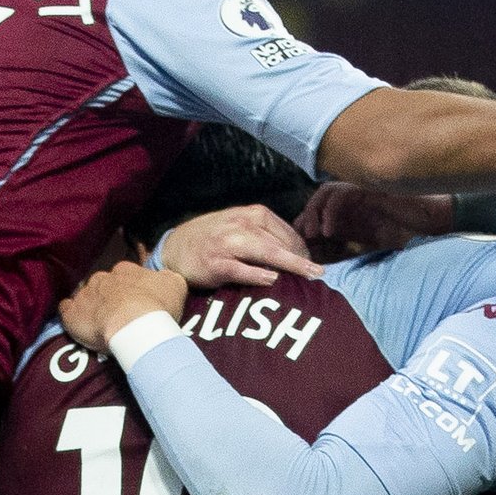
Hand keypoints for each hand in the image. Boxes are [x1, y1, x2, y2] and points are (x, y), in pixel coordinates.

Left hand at [60, 260, 188, 352]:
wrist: (135, 325)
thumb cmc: (157, 306)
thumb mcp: (175, 285)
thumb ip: (167, 278)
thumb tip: (163, 278)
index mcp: (126, 270)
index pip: (125, 274)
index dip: (130, 288)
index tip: (135, 302)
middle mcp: (103, 277)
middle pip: (104, 285)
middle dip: (110, 297)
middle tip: (119, 315)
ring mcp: (85, 294)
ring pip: (86, 296)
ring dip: (91, 306)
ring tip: (100, 323)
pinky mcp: (71, 313)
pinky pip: (66, 309)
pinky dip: (70, 314)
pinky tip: (76, 322)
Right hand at [153, 204, 314, 289]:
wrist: (175, 247)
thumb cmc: (213, 238)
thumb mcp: (239, 226)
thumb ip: (265, 234)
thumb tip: (297, 251)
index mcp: (251, 214)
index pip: (285, 232)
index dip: (302, 249)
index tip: (313, 264)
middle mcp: (240, 225)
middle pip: (279, 243)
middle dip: (301, 258)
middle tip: (320, 273)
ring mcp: (227, 244)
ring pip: (265, 253)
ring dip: (289, 264)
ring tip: (308, 275)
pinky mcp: (215, 264)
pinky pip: (240, 270)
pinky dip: (257, 275)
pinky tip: (273, 280)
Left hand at [296, 183, 454, 258]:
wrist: (432, 222)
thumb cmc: (408, 234)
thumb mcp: (372, 247)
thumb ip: (351, 251)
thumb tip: (329, 269)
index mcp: (353, 213)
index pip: (320, 212)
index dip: (307, 227)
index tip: (301, 248)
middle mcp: (354, 201)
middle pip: (318, 200)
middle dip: (306, 218)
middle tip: (303, 241)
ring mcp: (361, 193)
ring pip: (326, 192)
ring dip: (314, 212)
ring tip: (313, 234)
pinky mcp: (368, 190)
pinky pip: (342, 193)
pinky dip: (330, 210)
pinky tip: (328, 230)